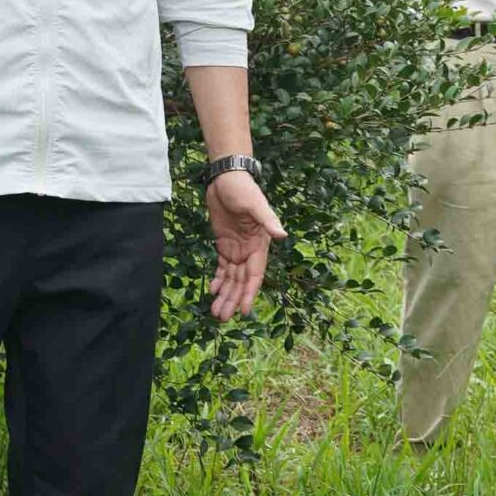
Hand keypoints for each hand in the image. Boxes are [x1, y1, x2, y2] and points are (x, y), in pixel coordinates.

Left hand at [206, 170, 285, 319]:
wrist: (226, 178)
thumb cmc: (242, 189)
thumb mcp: (255, 204)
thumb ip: (267, 220)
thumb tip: (282, 235)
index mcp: (259, 244)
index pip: (254, 274)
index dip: (250, 292)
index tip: (244, 310)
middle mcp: (249, 250)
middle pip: (241, 280)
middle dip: (233, 299)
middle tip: (222, 317)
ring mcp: (236, 248)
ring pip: (231, 277)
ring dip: (225, 294)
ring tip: (216, 312)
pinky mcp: (224, 243)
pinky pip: (221, 267)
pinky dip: (218, 279)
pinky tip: (212, 291)